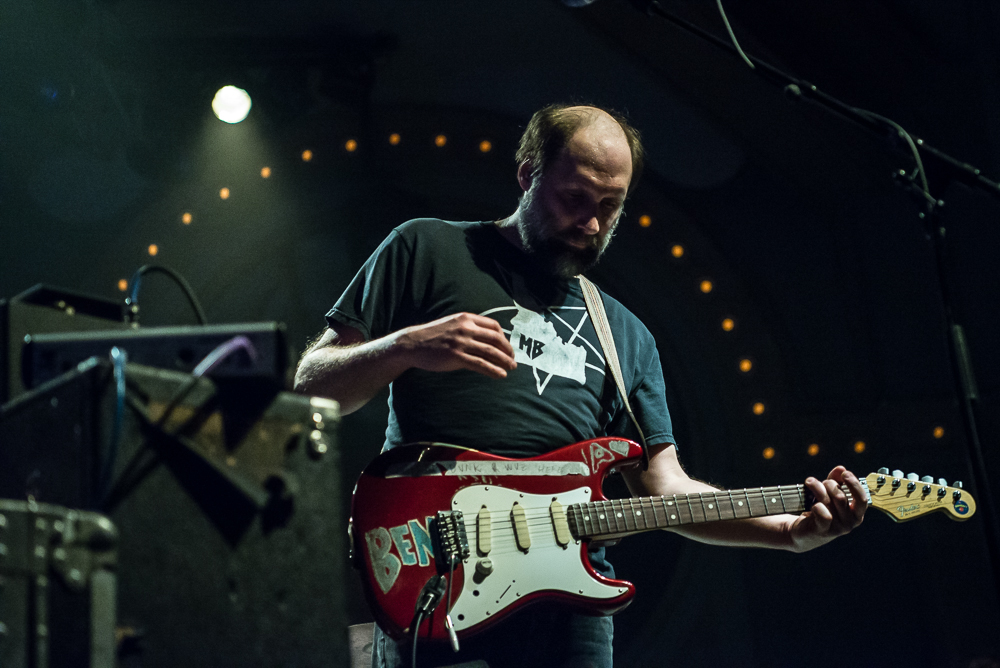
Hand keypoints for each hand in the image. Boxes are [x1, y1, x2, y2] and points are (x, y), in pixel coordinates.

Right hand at [394, 312, 516, 378]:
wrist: (412, 344)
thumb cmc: (432, 336)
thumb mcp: (451, 324)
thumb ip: (467, 327)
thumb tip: (485, 338)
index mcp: (466, 318)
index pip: (493, 326)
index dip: (504, 337)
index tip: (507, 346)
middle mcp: (466, 328)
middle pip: (496, 339)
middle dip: (508, 350)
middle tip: (513, 359)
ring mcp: (461, 342)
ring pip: (491, 352)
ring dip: (504, 361)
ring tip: (511, 368)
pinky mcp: (456, 356)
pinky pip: (481, 364)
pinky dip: (493, 370)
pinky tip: (501, 375)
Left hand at [787, 466, 866, 552]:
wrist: (802, 531)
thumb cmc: (820, 510)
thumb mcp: (829, 493)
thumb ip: (836, 481)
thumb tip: (841, 468)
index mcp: (856, 514)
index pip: (862, 499)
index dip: (854, 484)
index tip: (844, 473)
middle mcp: (849, 523)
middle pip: (841, 497)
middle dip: (829, 484)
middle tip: (820, 482)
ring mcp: (837, 529)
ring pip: (829, 502)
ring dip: (818, 489)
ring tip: (810, 483)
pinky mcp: (822, 531)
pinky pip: (823, 514)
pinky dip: (817, 505)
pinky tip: (812, 504)